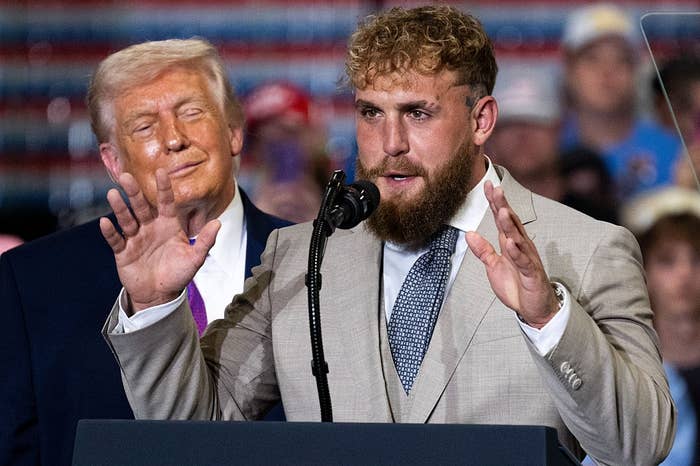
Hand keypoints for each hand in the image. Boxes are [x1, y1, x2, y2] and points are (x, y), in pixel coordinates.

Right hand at [99, 169, 219, 312]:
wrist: (160, 295)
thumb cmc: (179, 274)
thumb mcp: (195, 259)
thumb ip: (205, 241)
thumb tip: (218, 223)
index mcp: (168, 225)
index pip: (166, 202)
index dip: (164, 188)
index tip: (161, 171)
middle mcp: (151, 227)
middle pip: (141, 206)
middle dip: (134, 192)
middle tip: (126, 176)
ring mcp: (136, 238)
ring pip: (127, 219)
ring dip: (119, 207)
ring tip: (113, 193)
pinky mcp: (123, 252)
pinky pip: (116, 240)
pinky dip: (110, 232)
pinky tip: (104, 222)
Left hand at [465, 181, 558, 328]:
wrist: (534, 309)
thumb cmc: (516, 285)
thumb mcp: (493, 267)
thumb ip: (483, 251)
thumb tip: (469, 233)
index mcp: (510, 243)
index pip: (501, 219)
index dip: (494, 203)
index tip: (488, 185)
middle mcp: (520, 247)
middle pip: (510, 223)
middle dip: (502, 206)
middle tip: (496, 188)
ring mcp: (527, 259)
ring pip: (518, 238)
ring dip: (510, 225)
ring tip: (501, 210)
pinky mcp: (531, 274)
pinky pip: (523, 261)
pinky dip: (517, 252)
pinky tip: (510, 242)